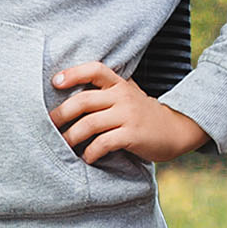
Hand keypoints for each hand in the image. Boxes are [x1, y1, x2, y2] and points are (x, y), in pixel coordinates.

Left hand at [49, 61, 207, 163]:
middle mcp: (123, 96)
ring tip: (65, 145)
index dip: (73, 73)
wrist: (177, 129)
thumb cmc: (143, 114)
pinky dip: (91, 152)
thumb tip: (68, 94)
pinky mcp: (133, 135)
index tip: (54, 82)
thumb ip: (106, 91)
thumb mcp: (127, 95)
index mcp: (119, 84)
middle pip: (84, 101)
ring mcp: (128, 115)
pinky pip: (104, 143)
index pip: (94, 69)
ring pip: (90, 124)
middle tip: (50, 127)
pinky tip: (87, 157)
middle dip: (61, 114)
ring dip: (72, 137)